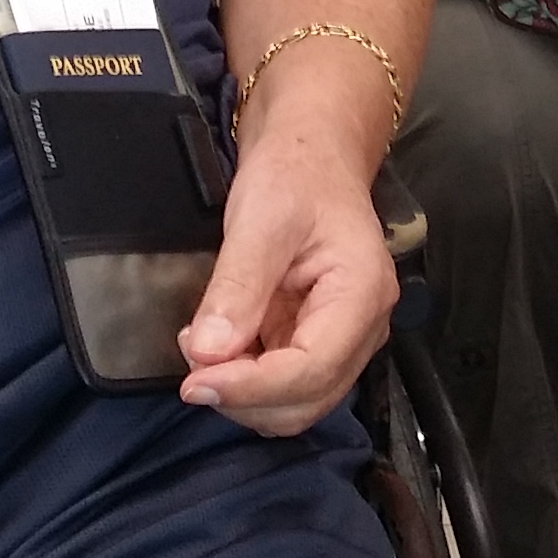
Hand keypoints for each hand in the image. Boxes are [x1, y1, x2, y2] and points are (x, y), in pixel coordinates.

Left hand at [177, 123, 396, 434]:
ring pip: (294, 404)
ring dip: (242, 393)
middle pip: (305, 401)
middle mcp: (363, 328)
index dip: (250, 388)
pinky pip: (283, 385)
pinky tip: (219, 345)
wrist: (311, 154)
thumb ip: (238, 287)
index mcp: (361, 294)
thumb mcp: (260, 219)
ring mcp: (344, 339)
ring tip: (204, 345)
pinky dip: (245, 381)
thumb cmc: (295, 173)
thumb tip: (209, 353)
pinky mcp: (318, 341)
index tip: (193, 383)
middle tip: (194, 354)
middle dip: (244, 394)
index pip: (311, 371)